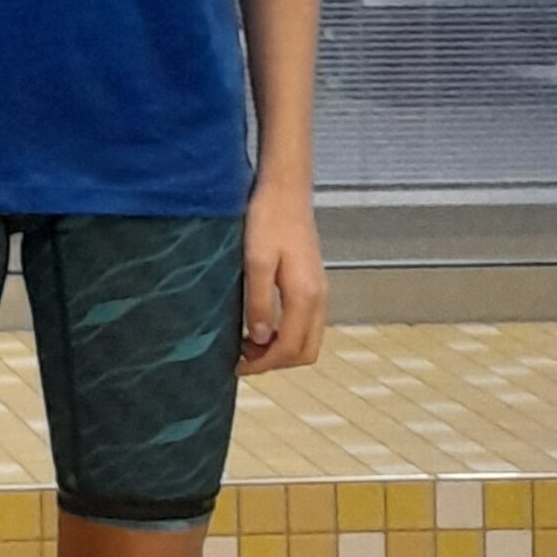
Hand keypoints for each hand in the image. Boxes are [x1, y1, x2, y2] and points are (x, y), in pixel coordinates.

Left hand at [240, 180, 327, 373]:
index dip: (264, 364)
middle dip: (274, 362)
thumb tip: (260, 339)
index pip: (290, 348)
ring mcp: (319, 290)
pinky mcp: (313, 283)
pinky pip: (306, 322)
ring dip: (281, 349)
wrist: (285, 190)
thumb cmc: (267, 219)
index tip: (237, 366)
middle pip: (305, 351)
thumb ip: (258, 301)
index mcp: (305, 295)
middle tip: (241, 358)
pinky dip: (287, 333)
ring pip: (308, 338)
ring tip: (247, 343)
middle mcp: (318, 297)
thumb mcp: (255, 260)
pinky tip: (261, 324)